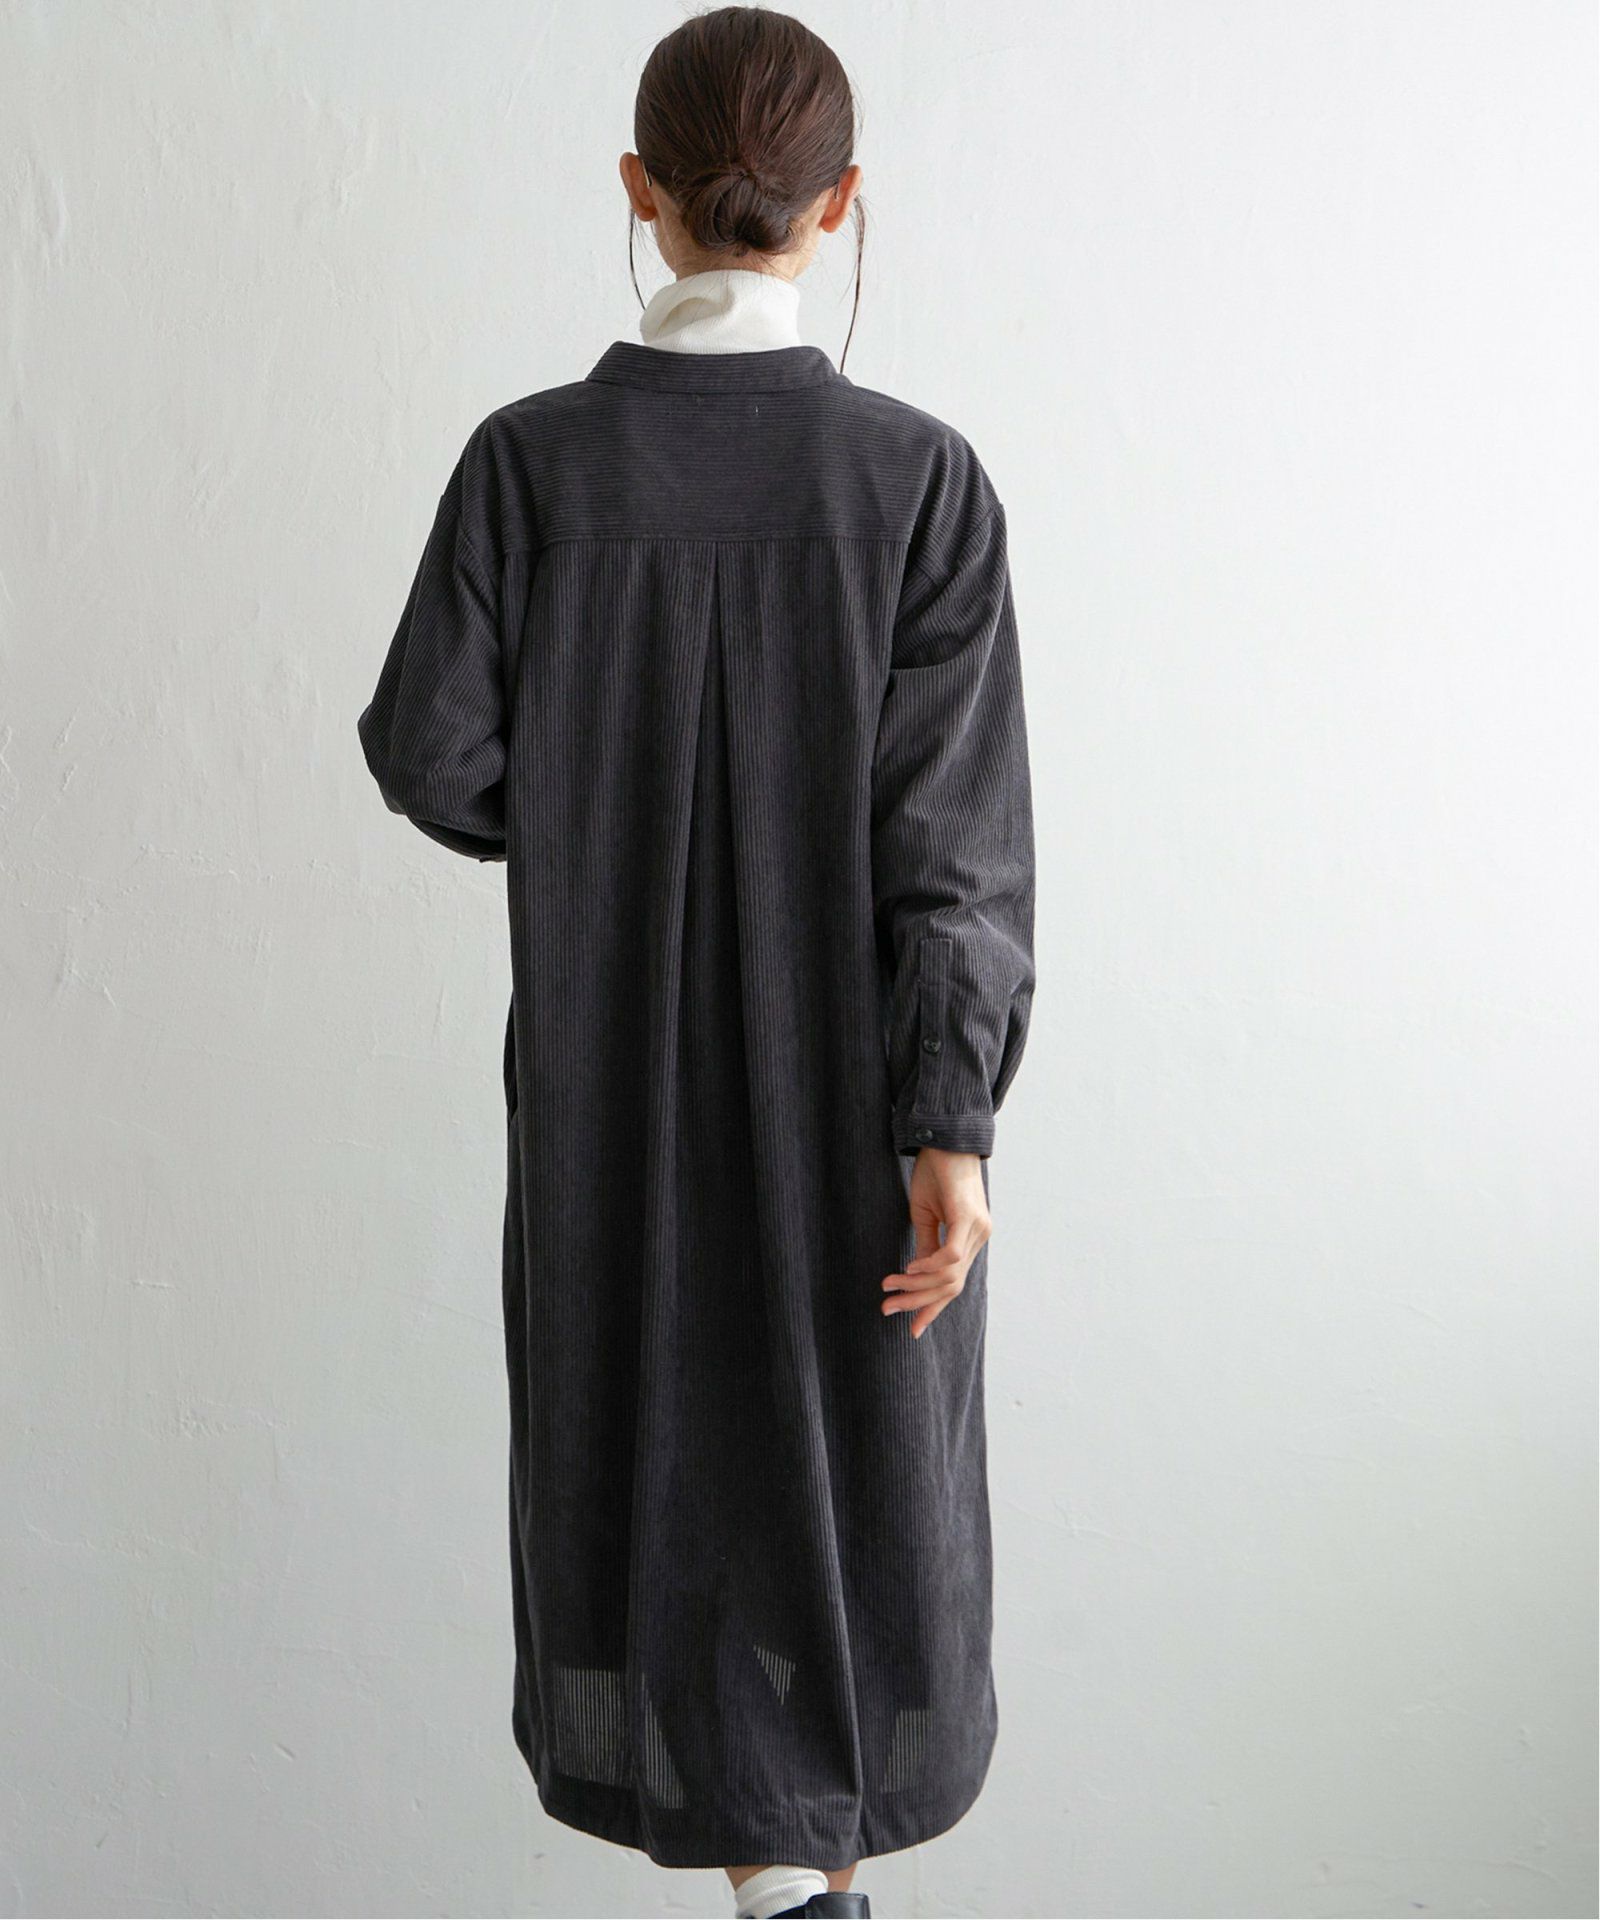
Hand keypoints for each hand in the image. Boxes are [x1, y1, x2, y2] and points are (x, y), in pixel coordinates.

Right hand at [881, 1147, 991, 1337]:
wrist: (946, 1138)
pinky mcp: (968, 1219)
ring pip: (949, 1276)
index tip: (911, 1329)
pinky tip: (908, 1269)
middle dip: (918, 1302)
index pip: (953, 1284)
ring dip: (916, 1286)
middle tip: (888, 1310)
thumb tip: (917, 1275)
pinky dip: (928, 1267)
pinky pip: (950, 1256)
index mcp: (970, 1240)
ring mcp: (977, 1230)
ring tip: (889, 1287)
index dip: (932, 1307)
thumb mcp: (926, 1214)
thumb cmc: (936, 1172)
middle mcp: (979, 1238)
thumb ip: (926, 1245)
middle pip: (951, 1286)